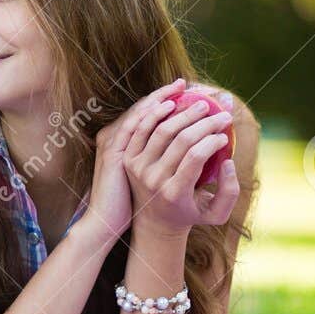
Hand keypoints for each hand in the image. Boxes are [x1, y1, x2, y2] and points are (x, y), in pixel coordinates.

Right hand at [81, 81, 189, 248]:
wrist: (112, 224)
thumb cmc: (134, 201)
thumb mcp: (143, 172)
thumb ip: (154, 152)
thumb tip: (177, 134)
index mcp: (122, 140)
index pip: (147, 110)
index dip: (167, 96)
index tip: (190, 88)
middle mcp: (116, 137)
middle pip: (148, 107)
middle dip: (175, 95)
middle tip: (202, 90)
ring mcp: (113, 144)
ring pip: (146, 114)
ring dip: (173, 103)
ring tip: (199, 99)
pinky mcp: (114, 154)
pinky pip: (135, 127)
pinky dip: (152, 113)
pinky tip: (171, 107)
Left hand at [123, 80, 241, 238]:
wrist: (155, 221)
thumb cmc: (191, 213)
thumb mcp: (217, 214)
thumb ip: (230, 191)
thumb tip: (228, 161)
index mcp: (175, 193)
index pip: (195, 157)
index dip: (213, 141)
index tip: (226, 136)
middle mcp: (153, 180)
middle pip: (181, 140)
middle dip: (205, 122)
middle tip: (221, 114)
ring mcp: (138, 168)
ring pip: (161, 130)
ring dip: (183, 113)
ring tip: (201, 104)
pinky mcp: (128, 158)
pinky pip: (141, 128)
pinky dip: (156, 112)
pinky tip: (171, 102)